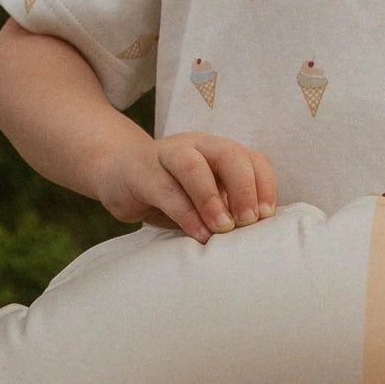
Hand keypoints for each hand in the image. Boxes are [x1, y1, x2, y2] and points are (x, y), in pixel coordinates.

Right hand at [97, 132, 277, 244]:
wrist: (118, 174)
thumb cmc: (172, 193)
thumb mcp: (203, 200)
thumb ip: (226, 209)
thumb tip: (255, 237)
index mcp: (219, 151)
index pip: (252, 159)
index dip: (264, 185)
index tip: (267, 216)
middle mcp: (197, 146)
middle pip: (228, 154)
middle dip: (244, 187)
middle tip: (249, 221)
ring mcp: (167, 154)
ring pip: (193, 166)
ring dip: (211, 198)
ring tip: (223, 228)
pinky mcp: (141, 171)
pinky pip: (165, 189)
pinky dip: (185, 213)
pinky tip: (197, 233)